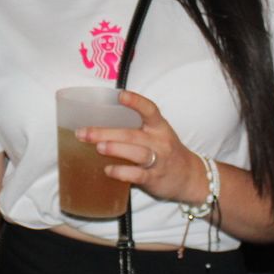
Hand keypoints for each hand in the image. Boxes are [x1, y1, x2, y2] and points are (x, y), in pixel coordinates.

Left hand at [77, 90, 209, 205]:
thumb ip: (135, 129)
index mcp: (159, 127)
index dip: (136, 101)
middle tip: (83, 132)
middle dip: (106, 132)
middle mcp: (159, 141)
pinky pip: (138, 174)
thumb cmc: (165, 152)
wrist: (189, 176)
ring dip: (116, 149)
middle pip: (132, 134)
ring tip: (98, 147)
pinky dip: (122, 172)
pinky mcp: (155, 178)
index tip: (120, 95)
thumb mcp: (156, 134)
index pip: (150, 110)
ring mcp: (158, 160)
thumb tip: (98, 125)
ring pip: (137, 153)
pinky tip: (108, 170)